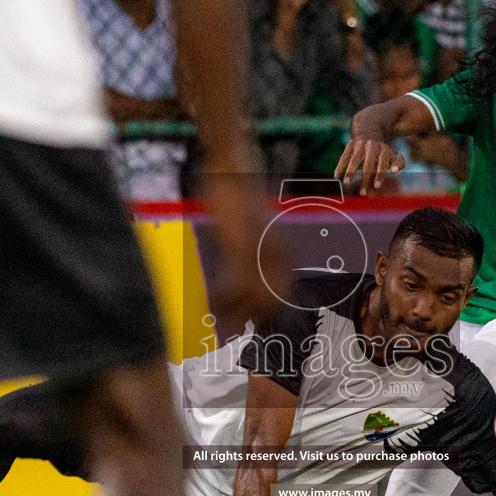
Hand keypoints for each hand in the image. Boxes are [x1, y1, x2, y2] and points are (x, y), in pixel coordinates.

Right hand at [202, 168, 283, 322]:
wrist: (233, 170)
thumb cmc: (237, 195)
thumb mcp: (250, 227)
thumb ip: (251, 249)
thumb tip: (242, 268)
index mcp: (283, 250)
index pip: (279, 292)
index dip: (263, 310)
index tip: (247, 319)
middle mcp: (278, 254)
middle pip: (270, 301)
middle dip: (250, 316)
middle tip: (231, 326)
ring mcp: (261, 252)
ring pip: (252, 298)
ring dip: (233, 311)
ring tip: (217, 315)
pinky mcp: (243, 247)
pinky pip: (236, 287)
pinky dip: (224, 299)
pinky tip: (212, 302)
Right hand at [335, 137, 404, 190]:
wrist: (369, 130)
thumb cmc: (382, 151)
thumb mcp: (393, 155)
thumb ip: (398, 163)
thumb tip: (395, 171)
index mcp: (384, 149)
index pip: (383, 163)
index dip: (380, 175)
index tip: (376, 186)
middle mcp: (372, 146)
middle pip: (368, 164)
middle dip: (365, 178)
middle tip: (363, 193)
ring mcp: (359, 144)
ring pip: (354, 159)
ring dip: (350, 172)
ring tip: (346, 183)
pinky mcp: (350, 144)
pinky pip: (344, 156)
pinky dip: (340, 166)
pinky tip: (336, 175)